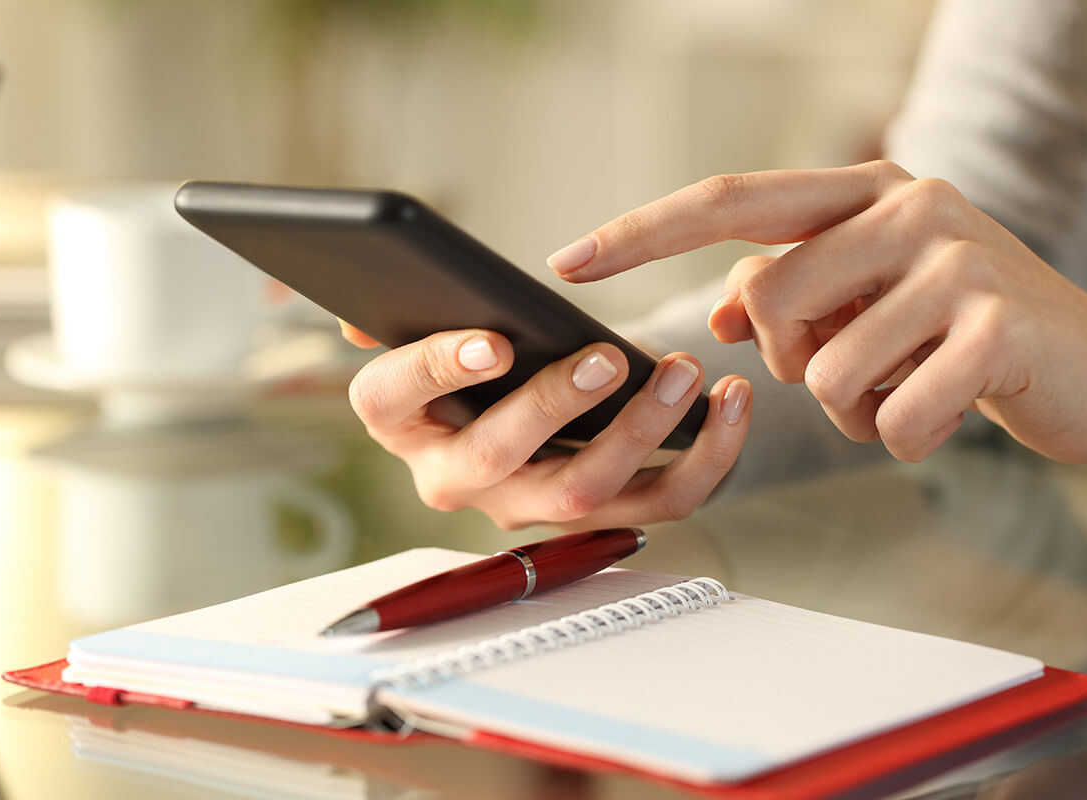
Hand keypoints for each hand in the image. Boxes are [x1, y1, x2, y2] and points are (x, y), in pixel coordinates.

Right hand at [338, 323, 751, 529]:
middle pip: (502, 456)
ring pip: (586, 490)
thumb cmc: (465, 361)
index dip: (438, 369)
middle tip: (607, 358)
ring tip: (683, 370)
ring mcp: (527, 502)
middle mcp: (457, 475)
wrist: (509, 411)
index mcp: (400, 421)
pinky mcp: (599, 513)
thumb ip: (391, 315)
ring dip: (642, 431)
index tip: (491, 340)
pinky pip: (659, 500)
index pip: (394, 397)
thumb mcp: (417, 331)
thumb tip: (356, 311)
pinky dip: (706, 457)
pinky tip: (730, 402)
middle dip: (556, 406)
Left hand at [546, 160, 1086, 463]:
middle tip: (856, 365)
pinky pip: (890, 417)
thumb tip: (719, 307)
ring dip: (857, 409)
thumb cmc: (968, 332)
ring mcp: (955, 260)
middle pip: (768, 300)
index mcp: (866, 191)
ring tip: (913, 387)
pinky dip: (907, 436)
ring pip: (823, 372)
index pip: (728, 202)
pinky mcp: (992, 327)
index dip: (642, 234)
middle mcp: (907, 206)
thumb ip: (794, 290)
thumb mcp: (872, 299)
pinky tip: (951, 411)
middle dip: (795, 361)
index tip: (568, 260)